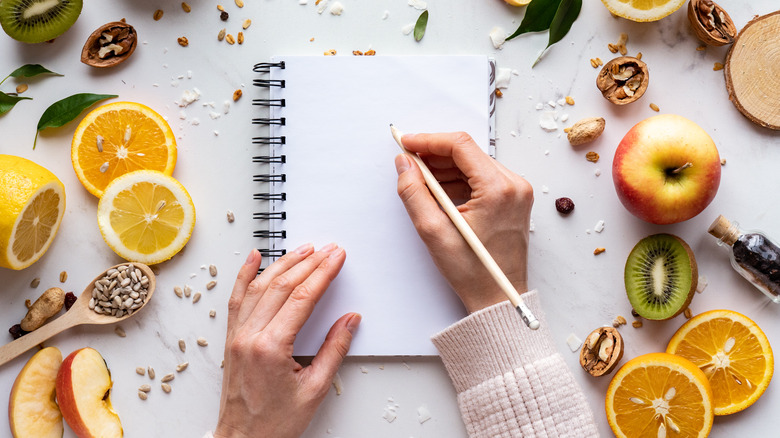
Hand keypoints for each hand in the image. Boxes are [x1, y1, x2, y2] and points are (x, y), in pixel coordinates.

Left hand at [214, 245, 360, 437]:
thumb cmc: (275, 423)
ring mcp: (237, 336)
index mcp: (271, 348)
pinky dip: (245, 275)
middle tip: (328, 249)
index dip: (323, 274)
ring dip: (282, 263)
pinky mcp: (232, 339)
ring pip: (259, 287)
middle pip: (282, 286)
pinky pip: (237, 300)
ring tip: (302, 248)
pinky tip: (253, 258)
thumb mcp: (315, 389)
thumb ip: (334, 350)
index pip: (302, 298)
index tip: (337, 258)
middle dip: (308, 263)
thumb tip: (349, 320)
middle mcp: (250, 337)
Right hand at [395, 132, 532, 312]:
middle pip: (468, 152)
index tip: (406, 143)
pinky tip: (439, 191)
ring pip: (474, 164)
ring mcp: (516, 192)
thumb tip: (404, 164)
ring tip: (420, 180)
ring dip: (445, 167)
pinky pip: (482, 178)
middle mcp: (514, 185)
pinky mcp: (513, 200)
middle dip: (435, 154)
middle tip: (408, 162)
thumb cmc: (472, 272)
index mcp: (498, 189)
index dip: (428, 140)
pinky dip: (459, 179)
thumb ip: (414, 192)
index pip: (460, 146)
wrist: (498, 298)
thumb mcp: (433, 232)